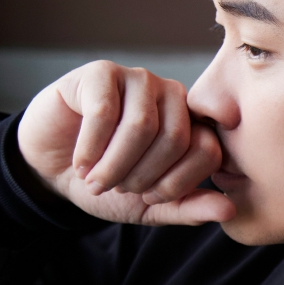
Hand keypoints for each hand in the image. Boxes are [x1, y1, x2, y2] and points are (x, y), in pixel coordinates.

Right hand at [16, 61, 234, 225]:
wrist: (54, 168)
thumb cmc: (108, 183)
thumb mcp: (151, 207)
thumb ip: (189, 208)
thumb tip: (229, 211)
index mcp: (193, 125)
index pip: (208, 152)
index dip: (175, 185)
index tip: (148, 197)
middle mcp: (172, 95)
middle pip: (175, 138)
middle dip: (142, 177)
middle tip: (117, 188)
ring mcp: (138, 79)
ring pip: (141, 125)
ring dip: (114, 165)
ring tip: (97, 180)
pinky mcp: (102, 73)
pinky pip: (104, 112)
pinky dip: (90, 148)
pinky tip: (80, 163)